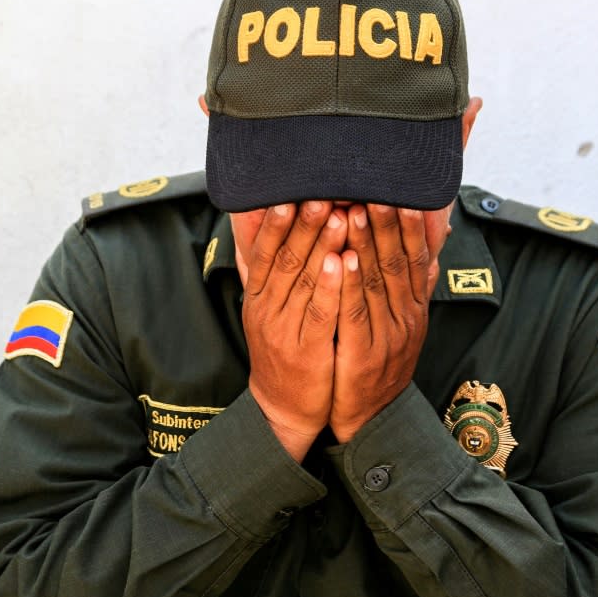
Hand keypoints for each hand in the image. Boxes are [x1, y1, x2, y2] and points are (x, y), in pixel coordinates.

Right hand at [242, 201, 347, 460]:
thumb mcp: (266, 307)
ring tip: (338, 215)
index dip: (277, 221)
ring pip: (302, 282)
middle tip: (322, 192)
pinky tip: (342, 263)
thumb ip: (265, 268)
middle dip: (304, 223)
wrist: (283, 406)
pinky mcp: (306, 351)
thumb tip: (255, 225)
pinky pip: (318, 314)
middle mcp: (266, 309)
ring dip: (320, 246)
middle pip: (285, 259)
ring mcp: (284, 330)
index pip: (265, 251)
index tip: (292, 190)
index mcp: (258, 296)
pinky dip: (329, 287)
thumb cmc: (281, 348)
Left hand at [330, 204, 429, 441]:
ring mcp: (388, 338)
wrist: (372, 419)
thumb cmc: (382, 364)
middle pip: (398, 263)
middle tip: (376, 188)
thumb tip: (432, 255)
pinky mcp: (364, 356)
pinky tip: (341, 259)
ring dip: (366, 244)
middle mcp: (407, 319)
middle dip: (387, 224)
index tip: (402, 193)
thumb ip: (414, 291)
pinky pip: (356, 314)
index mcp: (415, 309)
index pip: (415, 259)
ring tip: (354, 210)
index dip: (410, 226)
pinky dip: (349, 285)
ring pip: (377, 283)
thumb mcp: (404, 327)